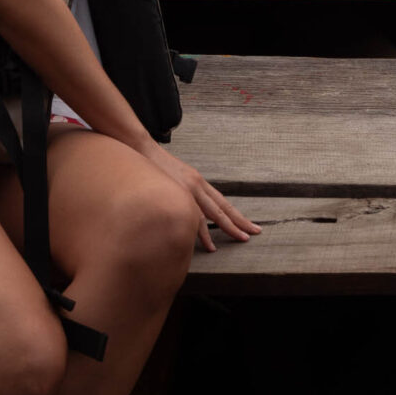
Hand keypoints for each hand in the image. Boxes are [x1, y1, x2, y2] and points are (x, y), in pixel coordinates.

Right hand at [141, 143, 260, 250]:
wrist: (140, 149)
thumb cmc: (154, 166)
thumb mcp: (175, 179)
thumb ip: (184, 193)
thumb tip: (188, 209)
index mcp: (198, 183)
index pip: (222, 202)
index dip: (236, 215)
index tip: (248, 225)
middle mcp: (197, 186)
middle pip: (224, 208)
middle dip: (240, 221)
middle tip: (255, 233)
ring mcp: (188, 190)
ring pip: (214, 213)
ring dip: (228, 227)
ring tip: (240, 238)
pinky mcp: (177, 194)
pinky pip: (194, 217)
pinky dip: (202, 233)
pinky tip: (210, 245)